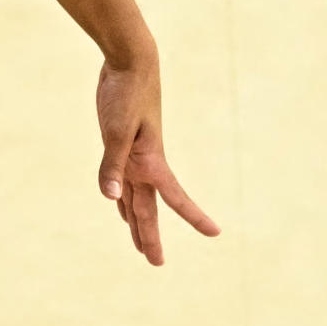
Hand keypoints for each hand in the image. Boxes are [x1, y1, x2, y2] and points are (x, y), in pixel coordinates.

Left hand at [94, 57, 220, 266]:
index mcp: (151, 162)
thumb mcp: (115, 130)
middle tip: (156, 264)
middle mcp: (145, 164)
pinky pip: (124, 181)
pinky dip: (123, 198)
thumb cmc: (126, 92)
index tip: (216, 233)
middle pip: (148, 210)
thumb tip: (111, 199)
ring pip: (135, 199)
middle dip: (150, 237)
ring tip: (139, 247)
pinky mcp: (121, 146)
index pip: (175, 199)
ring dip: (136, 223)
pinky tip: (121, 206)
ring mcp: (134, 156)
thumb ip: (112, 165)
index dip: (195, 217)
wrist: (128, 61)